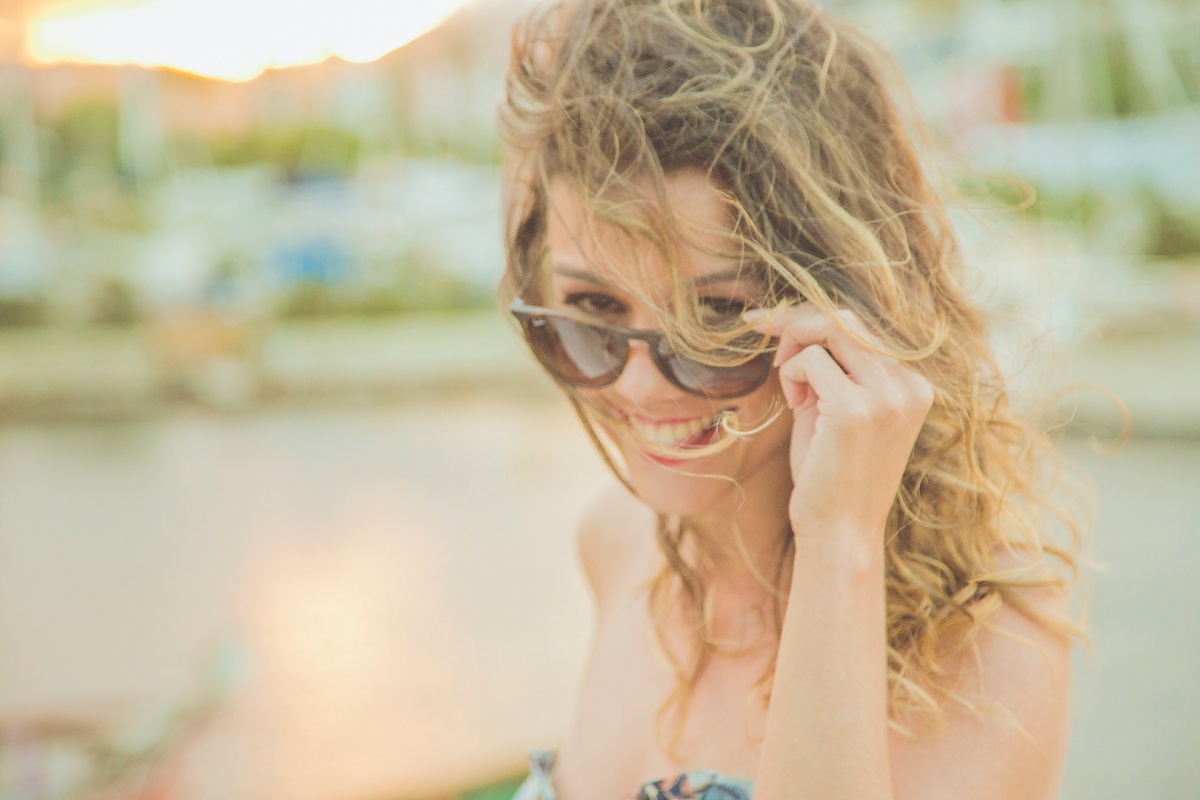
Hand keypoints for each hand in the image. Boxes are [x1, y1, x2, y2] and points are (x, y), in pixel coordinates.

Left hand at [745, 303, 933, 543]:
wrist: (838, 532)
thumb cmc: (830, 476)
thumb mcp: (836, 412)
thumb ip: (830, 370)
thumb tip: (799, 325)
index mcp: (913, 386)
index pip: (863, 327)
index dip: (813, 319)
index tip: (772, 324)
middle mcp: (909, 386)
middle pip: (846, 319)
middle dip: (796, 322)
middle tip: (762, 336)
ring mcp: (887, 397)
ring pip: (830, 329)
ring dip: (794, 349)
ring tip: (791, 389)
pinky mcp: (856, 409)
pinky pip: (811, 360)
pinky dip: (792, 374)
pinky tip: (796, 405)